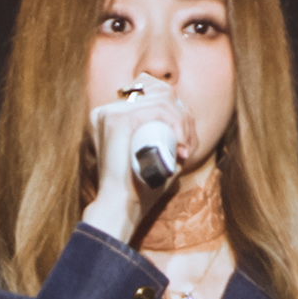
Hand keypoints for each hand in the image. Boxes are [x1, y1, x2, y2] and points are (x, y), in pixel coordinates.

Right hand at [82, 83, 182, 241]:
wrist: (122, 206)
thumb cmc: (142, 186)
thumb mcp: (158, 156)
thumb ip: (166, 137)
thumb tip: (188, 121)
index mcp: (114, 116)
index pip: (154, 95)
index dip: (177, 112)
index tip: (186, 142)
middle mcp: (109, 110)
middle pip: (160, 91)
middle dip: (183, 116)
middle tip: (188, 146)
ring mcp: (110, 111)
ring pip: (163, 98)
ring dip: (183, 122)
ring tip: (185, 149)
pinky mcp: (117, 118)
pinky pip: (157, 108)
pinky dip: (176, 123)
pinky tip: (180, 143)